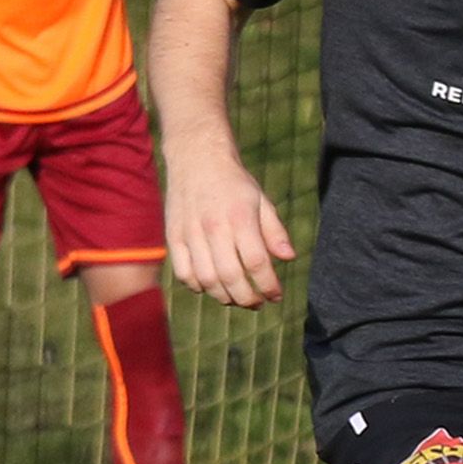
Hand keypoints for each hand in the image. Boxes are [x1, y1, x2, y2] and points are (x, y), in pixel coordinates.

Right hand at [165, 146, 295, 308]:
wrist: (196, 159)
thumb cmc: (234, 183)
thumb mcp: (261, 201)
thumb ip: (274, 231)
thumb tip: (289, 258)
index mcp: (240, 219)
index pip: (256, 263)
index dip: (268, 285)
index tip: (276, 296)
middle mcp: (214, 228)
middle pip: (230, 277)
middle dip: (247, 298)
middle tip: (257, 304)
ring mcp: (191, 233)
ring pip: (206, 279)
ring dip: (223, 297)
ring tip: (236, 299)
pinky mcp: (173, 237)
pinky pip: (183, 273)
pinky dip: (198, 286)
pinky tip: (211, 287)